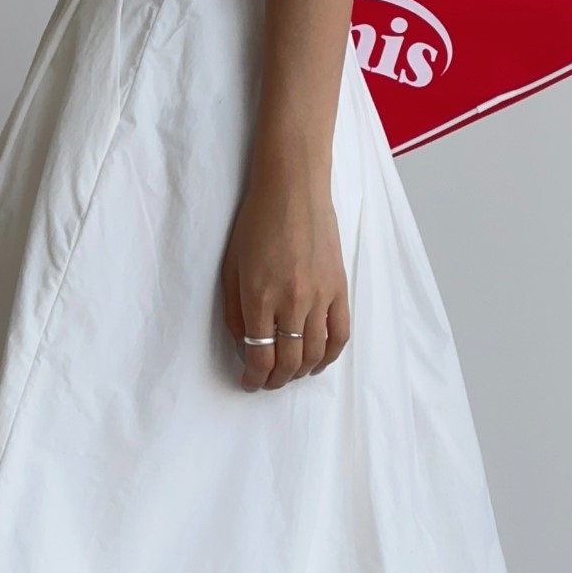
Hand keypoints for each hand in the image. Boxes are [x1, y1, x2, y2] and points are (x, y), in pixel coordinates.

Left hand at [221, 159, 350, 390]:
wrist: (292, 189)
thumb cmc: (256, 223)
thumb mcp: (231, 268)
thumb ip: (235, 311)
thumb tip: (244, 344)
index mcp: (260, 297)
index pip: (260, 356)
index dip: (254, 378)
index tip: (249, 383)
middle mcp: (292, 302)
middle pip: (289, 361)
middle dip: (276, 380)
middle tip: (267, 382)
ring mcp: (320, 296)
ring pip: (316, 353)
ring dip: (301, 372)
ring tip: (290, 374)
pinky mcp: (339, 288)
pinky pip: (341, 334)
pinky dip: (331, 355)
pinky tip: (319, 362)